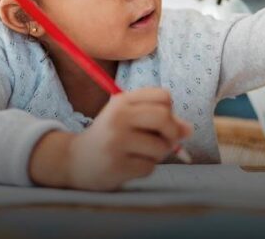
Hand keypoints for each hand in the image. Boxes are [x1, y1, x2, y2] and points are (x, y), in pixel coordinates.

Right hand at [51, 88, 191, 190]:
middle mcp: (118, 118)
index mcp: (122, 101)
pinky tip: (131, 165)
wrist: (75, 160)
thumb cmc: (110, 135)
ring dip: (159, 154)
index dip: (170, 110)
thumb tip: (189, 130)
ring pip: (161, 147)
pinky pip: (150, 167)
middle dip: (173, 132)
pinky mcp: (117, 165)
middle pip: (164, 117)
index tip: (164, 120)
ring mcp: (117, 142)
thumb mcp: (129, 118)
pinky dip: (147, 168)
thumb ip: (159, 118)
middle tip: (168, 141)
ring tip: (143, 154)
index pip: (163, 96)